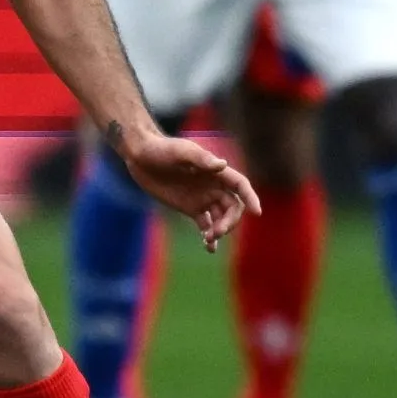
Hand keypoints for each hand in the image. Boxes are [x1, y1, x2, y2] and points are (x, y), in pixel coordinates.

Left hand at [114, 128, 259, 250]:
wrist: (141, 157)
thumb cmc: (162, 149)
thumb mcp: (181, 152)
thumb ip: (201, 159)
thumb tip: (222, 165)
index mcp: (216, 172)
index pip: (240, 185)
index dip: (250, 197)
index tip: (256, 212)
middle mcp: (214, 186)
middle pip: (233, 207)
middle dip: (230, 221)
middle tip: (217, 231)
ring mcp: (203, 198)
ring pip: (221, 218)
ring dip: (220, 230)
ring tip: (209, 238)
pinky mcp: (191, 208)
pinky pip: (206, 225)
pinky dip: (209, 237)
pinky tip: (209, 248)